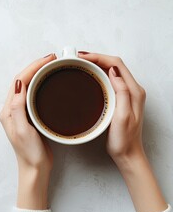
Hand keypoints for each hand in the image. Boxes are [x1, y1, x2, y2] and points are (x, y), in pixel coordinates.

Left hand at [0, 54, 55, 208]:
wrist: (35, 169)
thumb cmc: (30, 153)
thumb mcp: (23, 130)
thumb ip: (18, 107)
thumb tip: (17, 83)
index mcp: (8, 111)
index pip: (18, 82)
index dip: (32, 68)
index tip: (48, 60)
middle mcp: (12, 109)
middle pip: (22, 81)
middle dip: (35, 67)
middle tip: (52, 59)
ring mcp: (20, 112)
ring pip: (27, 86)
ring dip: (37, 74)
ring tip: (51, 66)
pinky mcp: (28, 116)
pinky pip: (32, 95)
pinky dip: (40, 84)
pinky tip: (49, 82)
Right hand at [79, 52, 166, 211]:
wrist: (127, 154)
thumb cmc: (124, 139)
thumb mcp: (123, 116)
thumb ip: (121, 92)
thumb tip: (112, 71)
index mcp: (133, 91)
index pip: (117, 64)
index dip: (99, 57)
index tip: (83, 57)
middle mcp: (132, 90)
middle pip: (114, 64)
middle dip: (96, 57)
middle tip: (78, 58)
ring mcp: (126, 94)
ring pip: (112, 71)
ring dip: (97, 64)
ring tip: (81, 63)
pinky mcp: (120, 99)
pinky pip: (109, 80)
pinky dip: (98, 74)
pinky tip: (89, 77)